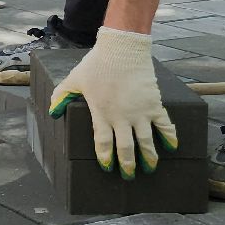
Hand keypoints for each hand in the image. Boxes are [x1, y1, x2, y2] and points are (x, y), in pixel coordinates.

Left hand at [49, 27, 176, 179]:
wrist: (123, 48)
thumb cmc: (97, 64)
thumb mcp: (75, 80)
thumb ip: (61, 96)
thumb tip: (52, 112)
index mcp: (102, 114)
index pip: (104, 143)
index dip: (105, 157)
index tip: (107, 167)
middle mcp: (121, 117)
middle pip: (126, 148)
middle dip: (128, 164)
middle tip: (129, 176)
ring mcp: (140, 112)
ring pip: (146, 141)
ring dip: (149, 157)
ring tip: (150, 168)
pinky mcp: (154, 104)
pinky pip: (164, 124)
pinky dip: (170, 136)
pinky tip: (172, 147)